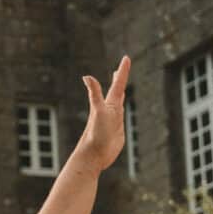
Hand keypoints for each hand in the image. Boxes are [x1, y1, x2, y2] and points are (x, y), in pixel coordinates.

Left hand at [74, 56, 130, 172]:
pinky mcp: (116, 131)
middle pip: (116, 91)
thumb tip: (86, 76)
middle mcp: (110, 110)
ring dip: (119, 94)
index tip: (126, 58)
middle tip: (120, 69)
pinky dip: (121, 112)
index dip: (123, 71)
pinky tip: (119, 113)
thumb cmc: (95, 134)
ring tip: (120, 88)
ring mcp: (113, 120)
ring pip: (118, 103)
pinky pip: (121, 118)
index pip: (118, 84)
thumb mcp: (98, 111)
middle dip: (119, 79)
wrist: (93, 155)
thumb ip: (94, 94)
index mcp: (108, 104)